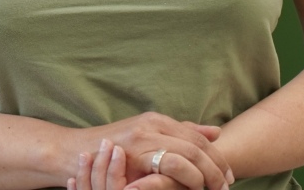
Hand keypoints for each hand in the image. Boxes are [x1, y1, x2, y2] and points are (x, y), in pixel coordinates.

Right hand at [89, 112, 233, 189]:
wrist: (73, 153)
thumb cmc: (111, 151)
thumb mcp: (145, 137)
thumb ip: (177, 133)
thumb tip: (216, 133)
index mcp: (156, 120)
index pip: (198, 137)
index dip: (217, 157)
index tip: (229, 176)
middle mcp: (152, 124)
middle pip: (197, 144)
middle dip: (216, 168)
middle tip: (226, 186)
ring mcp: (142, 137)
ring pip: (188, 154)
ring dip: (206, 175)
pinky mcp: (134, 153)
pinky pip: (171, 164)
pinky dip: (187, 177)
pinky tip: (192, 187)